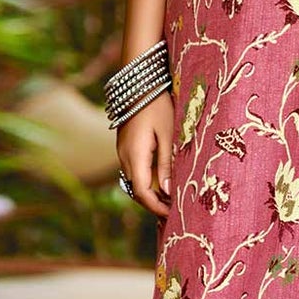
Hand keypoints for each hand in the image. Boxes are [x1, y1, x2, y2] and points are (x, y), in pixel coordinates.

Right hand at [117, 94, 174, 217]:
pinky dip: (146, 182)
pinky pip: (135, 171)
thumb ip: (168, 164)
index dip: (157, 207)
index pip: (143, 192)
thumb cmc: (158, 105)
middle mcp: (124, 156)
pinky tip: (162, 184)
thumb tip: (169, 192)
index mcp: (135, 155)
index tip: (174, 215)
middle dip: (154, 205)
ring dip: (150, 194)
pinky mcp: (125, 147)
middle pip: (137, 191)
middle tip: (175, 213)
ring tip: (171, 201)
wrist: (139, 83)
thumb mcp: (169, 134)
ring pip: (134, 183)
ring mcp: (122, 152)